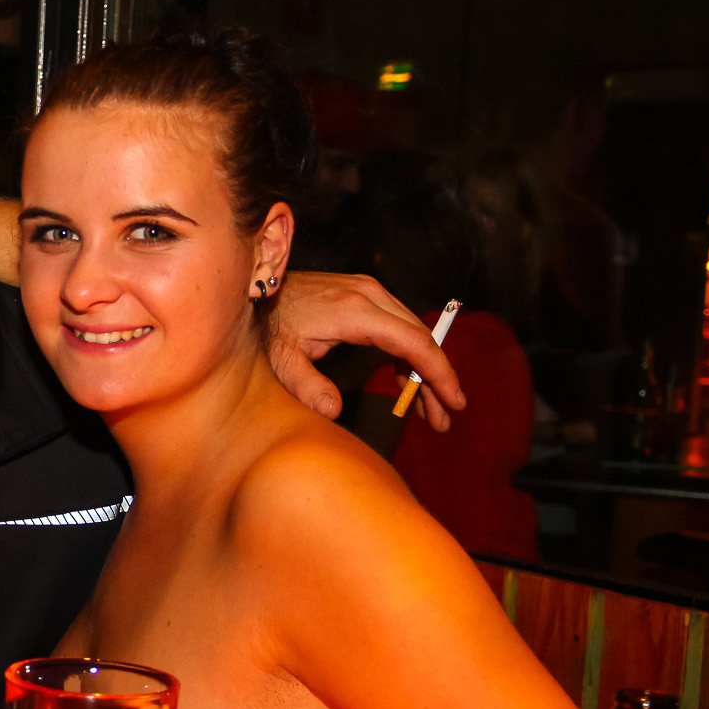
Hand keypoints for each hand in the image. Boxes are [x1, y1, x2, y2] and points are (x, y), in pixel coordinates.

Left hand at [269, 273, 465, 431]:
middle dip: (436, 381)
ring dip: (424, 371)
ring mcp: (369, 291)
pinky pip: (398, 327)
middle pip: (420, 339)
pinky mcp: (364, 296)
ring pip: (413, 333)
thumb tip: (333, 412)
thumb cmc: (267, 323)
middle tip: (443, 419)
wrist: (253, 289)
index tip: (455, 401)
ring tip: (428, 412)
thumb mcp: (281, 358)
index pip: (414, 342)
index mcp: (355, 310)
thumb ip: (306, 385)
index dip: (439, 373)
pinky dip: (406, 356)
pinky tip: (403, 384)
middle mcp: (370, 294)